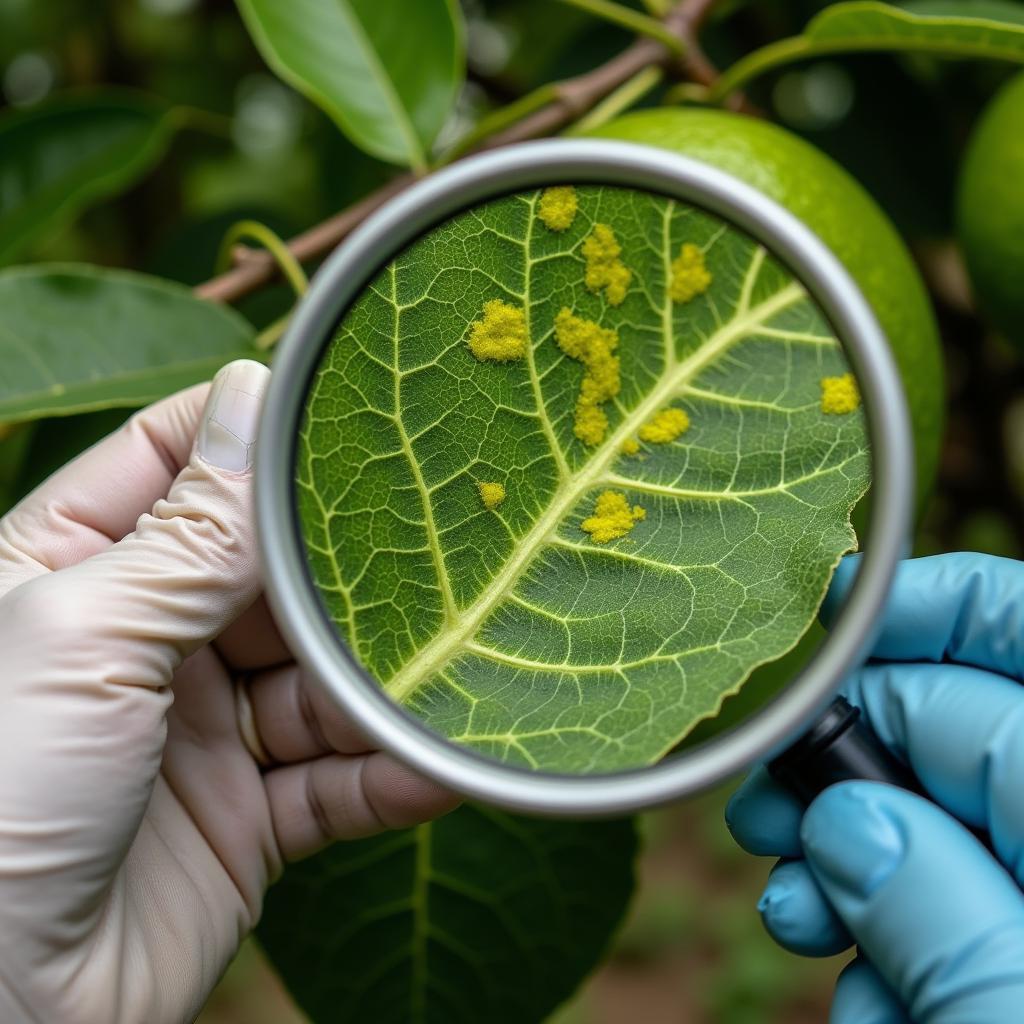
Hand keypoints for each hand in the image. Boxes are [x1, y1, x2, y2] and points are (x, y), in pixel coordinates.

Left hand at [0, 361, 457, 1023]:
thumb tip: (247, 400)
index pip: (171, 461)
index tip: (335, 410)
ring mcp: (197, 732)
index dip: (248, 434)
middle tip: (436, 538)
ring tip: (459, 660)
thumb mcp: (84, 636)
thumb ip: (186, 536)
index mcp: (71, 572)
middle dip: (342, 567)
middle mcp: (141, 642)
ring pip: (316, 681)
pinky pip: (334, 783)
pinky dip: (389, 775)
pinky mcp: (245, 819)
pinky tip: (444, 761)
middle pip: (267, 573)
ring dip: (381, 681)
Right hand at [726, 552, 1023, 1022]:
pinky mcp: (1012, 943)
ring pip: (939, 821)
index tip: (831, 599)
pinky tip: (873, 995)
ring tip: (799, 917)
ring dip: (848, 864)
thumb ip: (941, 915)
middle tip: (766, 817)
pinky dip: (888, 939)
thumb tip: (848, 823)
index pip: (1015, 648)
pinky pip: (948, 902)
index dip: (926, 605)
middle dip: (846, 761)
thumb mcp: (1012, 1019)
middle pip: (957, 727)